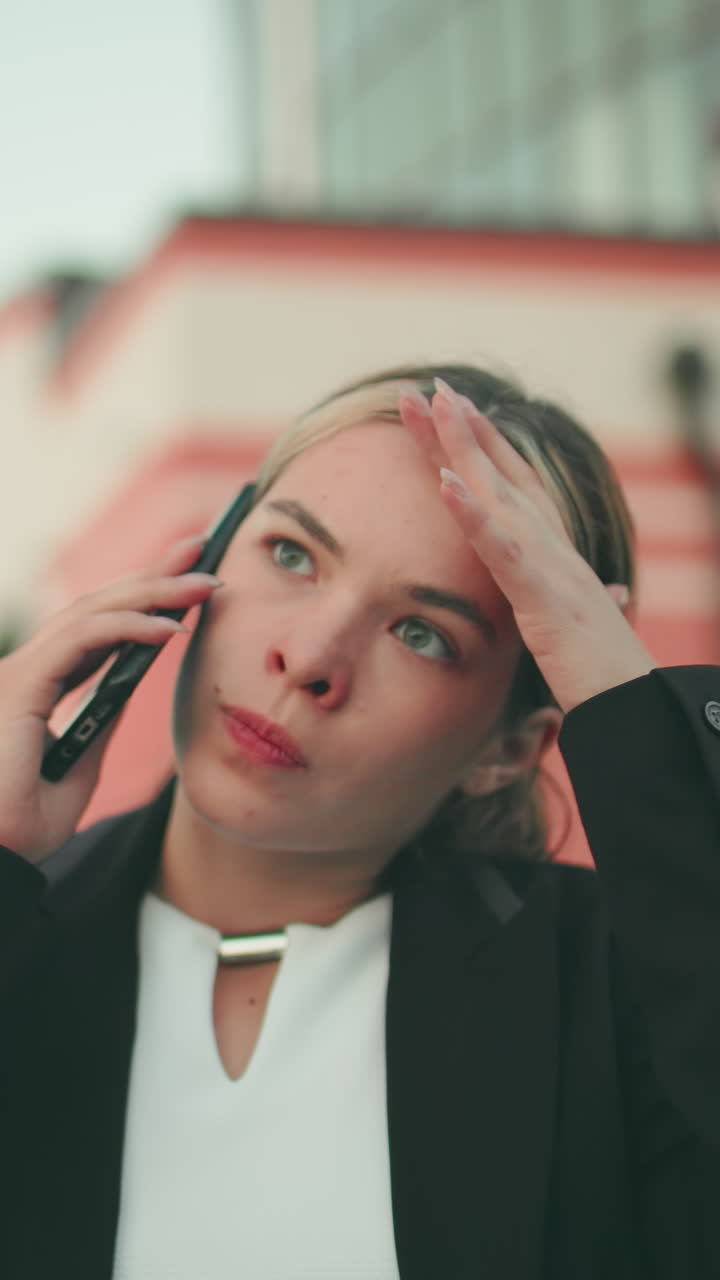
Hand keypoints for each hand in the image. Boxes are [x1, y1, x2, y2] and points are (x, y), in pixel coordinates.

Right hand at [0, 539, 220, 861]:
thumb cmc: (20, 829)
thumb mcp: (78, 767)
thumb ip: (98, 720)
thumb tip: (131, 684)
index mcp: (33, 687)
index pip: (93, 627)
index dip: (139, 597)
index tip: (186, 580)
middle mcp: (23, 672)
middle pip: (95, 607)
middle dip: (152, 574)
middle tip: (202, 551)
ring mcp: (17, 675)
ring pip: (91, 612)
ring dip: (153, 592)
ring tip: (204, 584)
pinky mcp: (18, 687)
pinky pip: (82, 640)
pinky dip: (130, 627)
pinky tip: (172, 627)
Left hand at [399, 379, 653, 713]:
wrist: (634, 707)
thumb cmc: (602, 673)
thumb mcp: (572, 628)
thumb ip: (570, 601)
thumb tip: (606, 589)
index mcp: (554, 553)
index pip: (514, 486)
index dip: (484, 446)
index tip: (453, 409)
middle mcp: (553, 548)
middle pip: (500, 475)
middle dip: (462, 429)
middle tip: (426, 386)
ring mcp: (550, 568)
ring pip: (500, 494)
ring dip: (464, 449)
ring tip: (434, 406)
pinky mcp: (545, 598)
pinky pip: (504, 551)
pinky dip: (474, 516)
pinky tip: (445, 486)